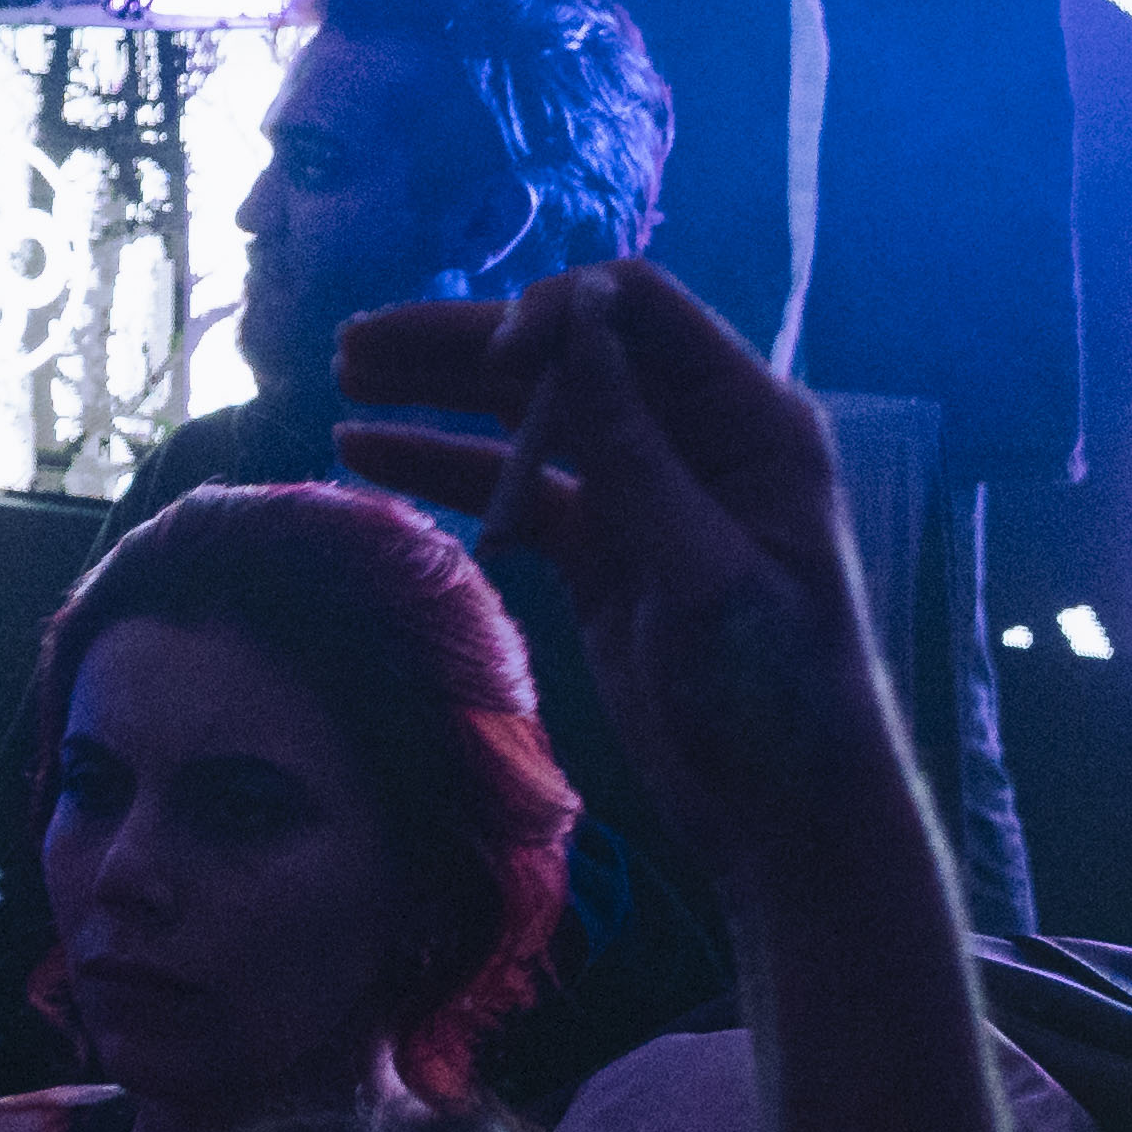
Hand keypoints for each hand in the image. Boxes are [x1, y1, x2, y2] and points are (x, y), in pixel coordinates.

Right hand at [333, 261, 897, 880]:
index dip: (559, 313)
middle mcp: (694, 437)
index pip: (642, 313)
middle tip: (357, 346)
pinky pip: (513, 486)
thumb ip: (632, 450)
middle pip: (567, 355)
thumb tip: (571, 323)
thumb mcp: (705, 573)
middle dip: (466, 345)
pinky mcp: (598, 547)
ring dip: (439, 394)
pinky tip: (367, 451)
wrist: (787, 818)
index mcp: (750, 422)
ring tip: (345, 377)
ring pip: (529, 414)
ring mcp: (640, 490)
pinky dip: (445, 467)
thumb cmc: (778, 695)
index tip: (494, 358)